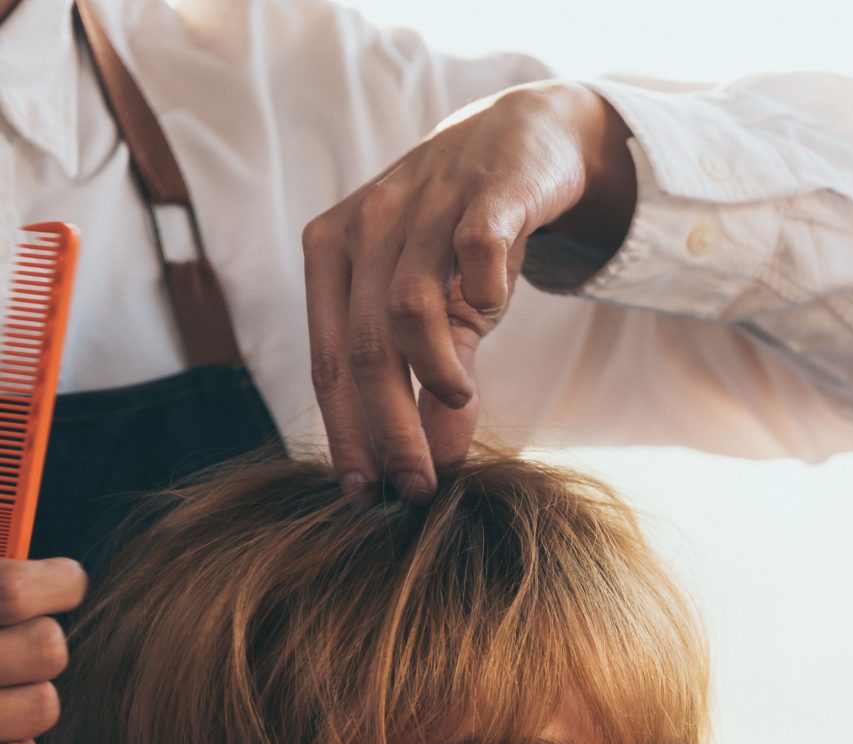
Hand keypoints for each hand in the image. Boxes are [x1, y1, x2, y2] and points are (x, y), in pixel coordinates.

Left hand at [301, 80, 636, 501]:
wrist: (523, 137)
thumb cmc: (464, 237)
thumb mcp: (441, 311)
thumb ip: (430, 383)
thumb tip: (434, 464)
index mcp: (332, 256)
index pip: (328, 362)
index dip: (345, 435)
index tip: (365, 497)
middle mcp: (367, 226)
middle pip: (364, 348)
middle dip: (388, 429)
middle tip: (417, 487)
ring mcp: (424, 204)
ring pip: (407, 307)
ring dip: (433, 373)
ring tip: (460, 403)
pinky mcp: (486, 189)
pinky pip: (475, 251)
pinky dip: (485, 293)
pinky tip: (494, 310)